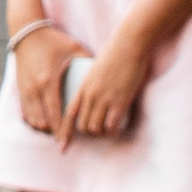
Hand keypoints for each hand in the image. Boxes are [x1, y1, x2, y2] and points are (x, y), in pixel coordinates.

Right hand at [14, 25, 86, 139]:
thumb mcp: (73, 48)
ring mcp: (25, 90)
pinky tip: (43, 122)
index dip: (62, 131)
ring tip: (56, 131)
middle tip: (65, 140)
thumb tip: (105, 74)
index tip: (67, 143)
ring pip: (33, 120)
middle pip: (43, 122)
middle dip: (54, 133)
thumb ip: (89, 62)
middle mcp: (34, 88)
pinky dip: (34, 121)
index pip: (56, 114)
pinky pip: (25, 113)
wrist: (26, 32)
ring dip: (44, 128)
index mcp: (49, 81)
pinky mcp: (20, 88)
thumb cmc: (53, 40)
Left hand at [60, 27, 148, 146]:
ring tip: (108, 129)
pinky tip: (117, 128)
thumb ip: (92, 82)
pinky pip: (111, 126)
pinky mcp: (120, 101)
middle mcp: (91, 95)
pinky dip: (113, 131)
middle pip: (82, 126)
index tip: (61, 147)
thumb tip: (92, 90)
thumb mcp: (96, 68)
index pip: (68, 114)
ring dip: (102, 132)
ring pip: (95, 128)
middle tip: (98, 131)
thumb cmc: (115, 52)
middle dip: (89, 133)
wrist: (129, 44)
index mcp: (83, 86)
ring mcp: (104, 98)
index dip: (64, 132)